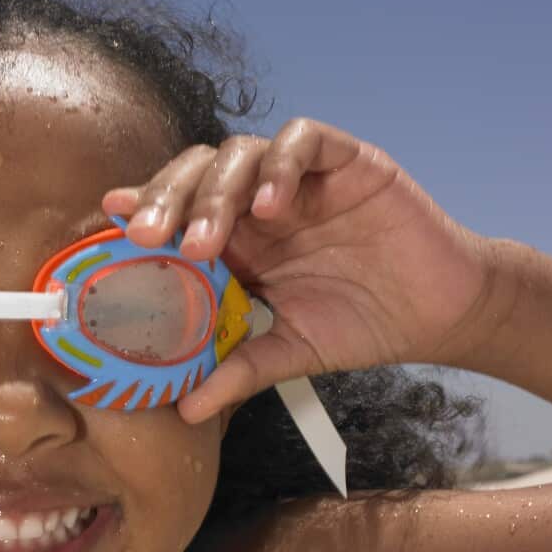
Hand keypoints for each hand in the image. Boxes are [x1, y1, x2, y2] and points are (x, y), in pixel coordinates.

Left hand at [102, 118, 499, 423]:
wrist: (440, 313)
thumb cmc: (362, 323)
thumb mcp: (290, 351)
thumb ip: (239, 368)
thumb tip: (186, 411)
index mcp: (238, 238)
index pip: (179, 208)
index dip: (145, 208)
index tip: (111, 223)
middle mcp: (260, 200)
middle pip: (197, 174)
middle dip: (167, 200)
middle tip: (147, 239)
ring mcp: (302, 177)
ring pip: (241, 152)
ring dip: (215, 192)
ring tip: (206, 241)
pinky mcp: (348, 160)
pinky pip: (306, 140)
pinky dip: (281, 165)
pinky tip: (270, 206)